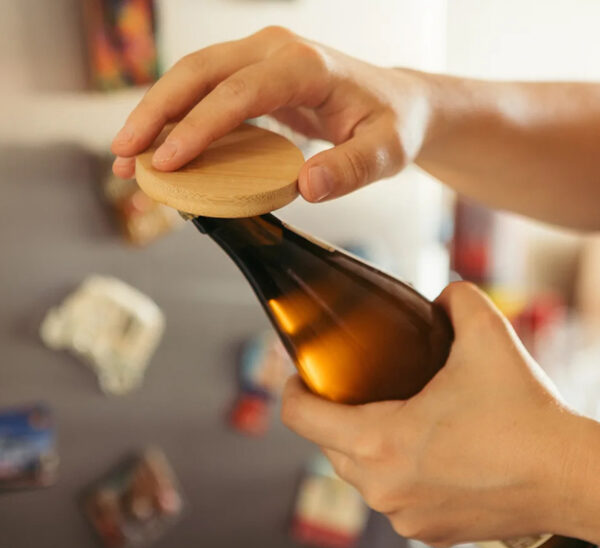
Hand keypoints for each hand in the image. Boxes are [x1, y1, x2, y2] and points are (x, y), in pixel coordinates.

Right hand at [111, 27, 429, 201]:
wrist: (396, 104)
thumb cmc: (392, 126)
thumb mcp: (386, 151)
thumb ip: (353, 168)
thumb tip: (308, 188)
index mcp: (306, 65)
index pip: (240, 92)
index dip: (199, 126)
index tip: (168, 162)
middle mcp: (275, 50)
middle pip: (199, 72)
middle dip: (156, 113)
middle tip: (125, 156)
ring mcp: (260, 58)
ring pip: (192, 76)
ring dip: (156, 114)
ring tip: (127, 156)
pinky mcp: (252, 75)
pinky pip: (205, 90)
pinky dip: (177, 117)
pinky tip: (159, 148)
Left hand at [281, 281, 590, 546]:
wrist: (570, 477)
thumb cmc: (524, 413)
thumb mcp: (486, 334)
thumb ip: (454, 298)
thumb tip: (440, 296)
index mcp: (380, 442)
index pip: (301, 417)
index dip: (292, 390)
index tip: (299, 375)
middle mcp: (382, 487)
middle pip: (327, 445)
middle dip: (332, 414)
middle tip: (353, 387)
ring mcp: (404, 516)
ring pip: (358, 473)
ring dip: (363, 444)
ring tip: (390, 414)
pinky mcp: (427, 532)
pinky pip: (391, 496)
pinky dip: (394, 472)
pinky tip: (419, 451)